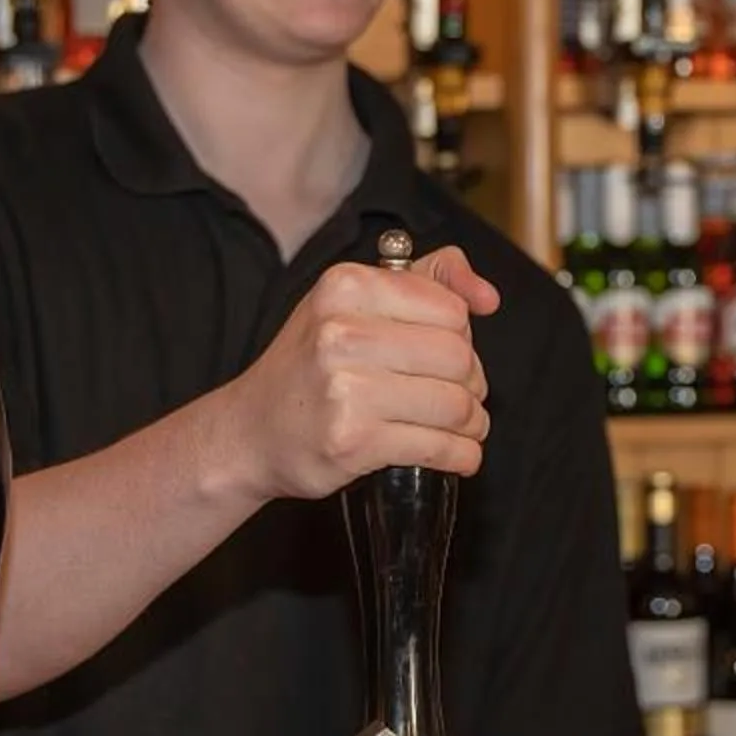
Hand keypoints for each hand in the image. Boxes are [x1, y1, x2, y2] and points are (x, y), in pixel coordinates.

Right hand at [221, 247, 499, 501]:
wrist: (249, 432)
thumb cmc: (311, 366)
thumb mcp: (352, 303)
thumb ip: (425, 281)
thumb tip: (487, 296)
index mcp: (345, 286)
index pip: (450, 310)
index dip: (463, 337)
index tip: (449, 355)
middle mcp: (341, 332)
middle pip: (458, 358)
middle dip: (473, 383)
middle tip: (462, 396)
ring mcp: (345, 389)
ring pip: (455, 405)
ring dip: (473, 424)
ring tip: (465, 428)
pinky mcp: (352, 440)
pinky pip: (437, 447)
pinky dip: (461, 455)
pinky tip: (459, 455)